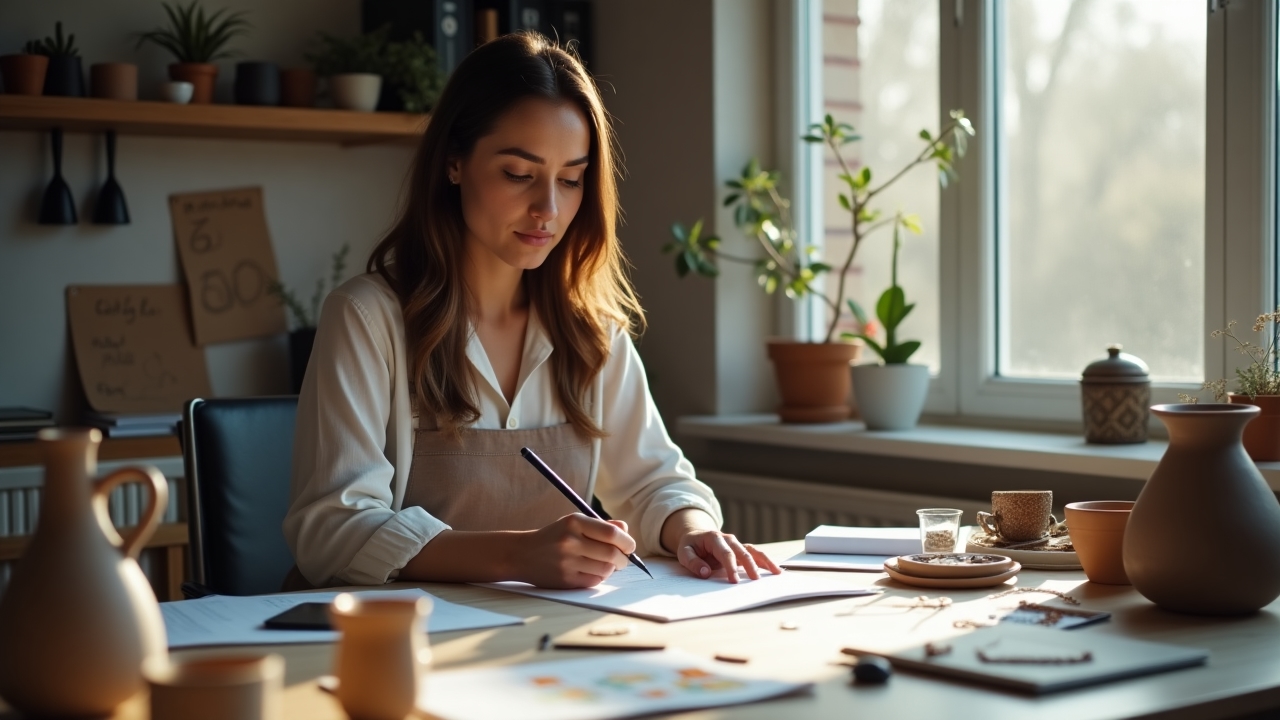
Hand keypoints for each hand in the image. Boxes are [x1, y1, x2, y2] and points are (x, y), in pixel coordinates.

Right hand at [512, 514, 634, 588]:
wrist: (522, 554)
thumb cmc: (554, 537)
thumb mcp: (574, 523)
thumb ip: (601, 525)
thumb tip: (626, 531)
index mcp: (574, 522)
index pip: (611, 534)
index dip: (627, 542)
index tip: (630, 546)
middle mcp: (570, 541)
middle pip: (612, 554)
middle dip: (624, 559)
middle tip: (623, 559)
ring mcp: (567, 562)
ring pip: (606, 569)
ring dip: (611, 568)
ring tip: (606, 564)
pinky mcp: (565, 579)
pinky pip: (594, 581)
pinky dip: (599, 577)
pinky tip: (593, 571)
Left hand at [674, 529, 781, 583]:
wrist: (695, 536)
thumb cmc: (690, 546)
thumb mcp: (684, 552)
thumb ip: (693, 562)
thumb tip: (705, 573)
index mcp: (714, 538)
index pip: (725, 553)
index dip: (730, 567)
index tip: (734, 581)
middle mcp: (729, 539)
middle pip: (742, 552)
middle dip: (749, 566)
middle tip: (755, 580)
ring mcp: (736, 544)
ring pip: (753, 551)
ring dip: (764, 561)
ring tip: (776, 572)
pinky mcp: (740, 550)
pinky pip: (754, 554)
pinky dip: (765, 561)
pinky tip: (774, 570)